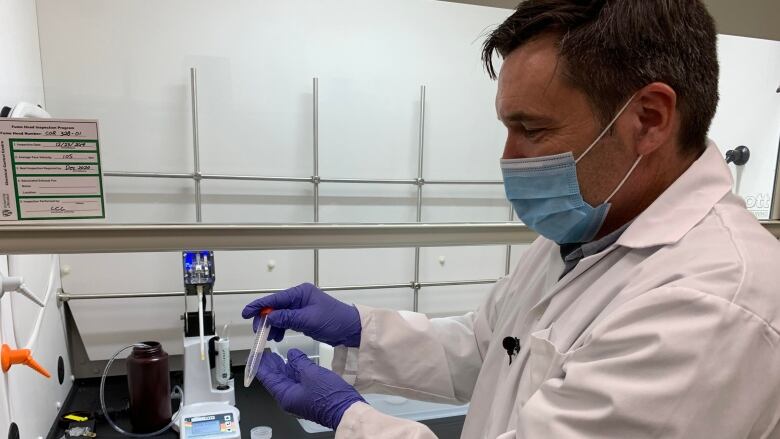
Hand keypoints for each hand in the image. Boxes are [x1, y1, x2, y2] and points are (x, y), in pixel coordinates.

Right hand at [242, 283, 361, 346]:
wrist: (349, 329)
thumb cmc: (334, 320)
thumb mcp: (309, 320)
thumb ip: (288, 318)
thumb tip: (269, 318)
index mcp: (301, 293)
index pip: (275, 298)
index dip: (259, 306)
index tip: (246, 313)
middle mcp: (299, 297)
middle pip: (275, 307)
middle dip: (265, 318)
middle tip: (258, 331)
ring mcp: (300, 307)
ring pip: (279, 315)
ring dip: (272, 326)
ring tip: (269, 337)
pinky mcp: (302, 317)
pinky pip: (286, 321)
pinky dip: (280, 328)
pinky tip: (277, 336)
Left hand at [258, 349, 364, 429]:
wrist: (346, 409)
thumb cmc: (328, 394)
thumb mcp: (311, 373)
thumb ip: (299, 362)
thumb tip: (292, 354)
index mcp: (285, 396)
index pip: (268, 379)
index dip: (261, 366)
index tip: (256, 356)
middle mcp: (289, 399)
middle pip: (276, 380)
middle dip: (271, 366)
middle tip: (265, 353)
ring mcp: (299, 398)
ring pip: (286, 380)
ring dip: (282, 368)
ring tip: (276, 356)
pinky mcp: (308, 396)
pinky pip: (296, 382)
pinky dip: (293, 372)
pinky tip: (293, 363)